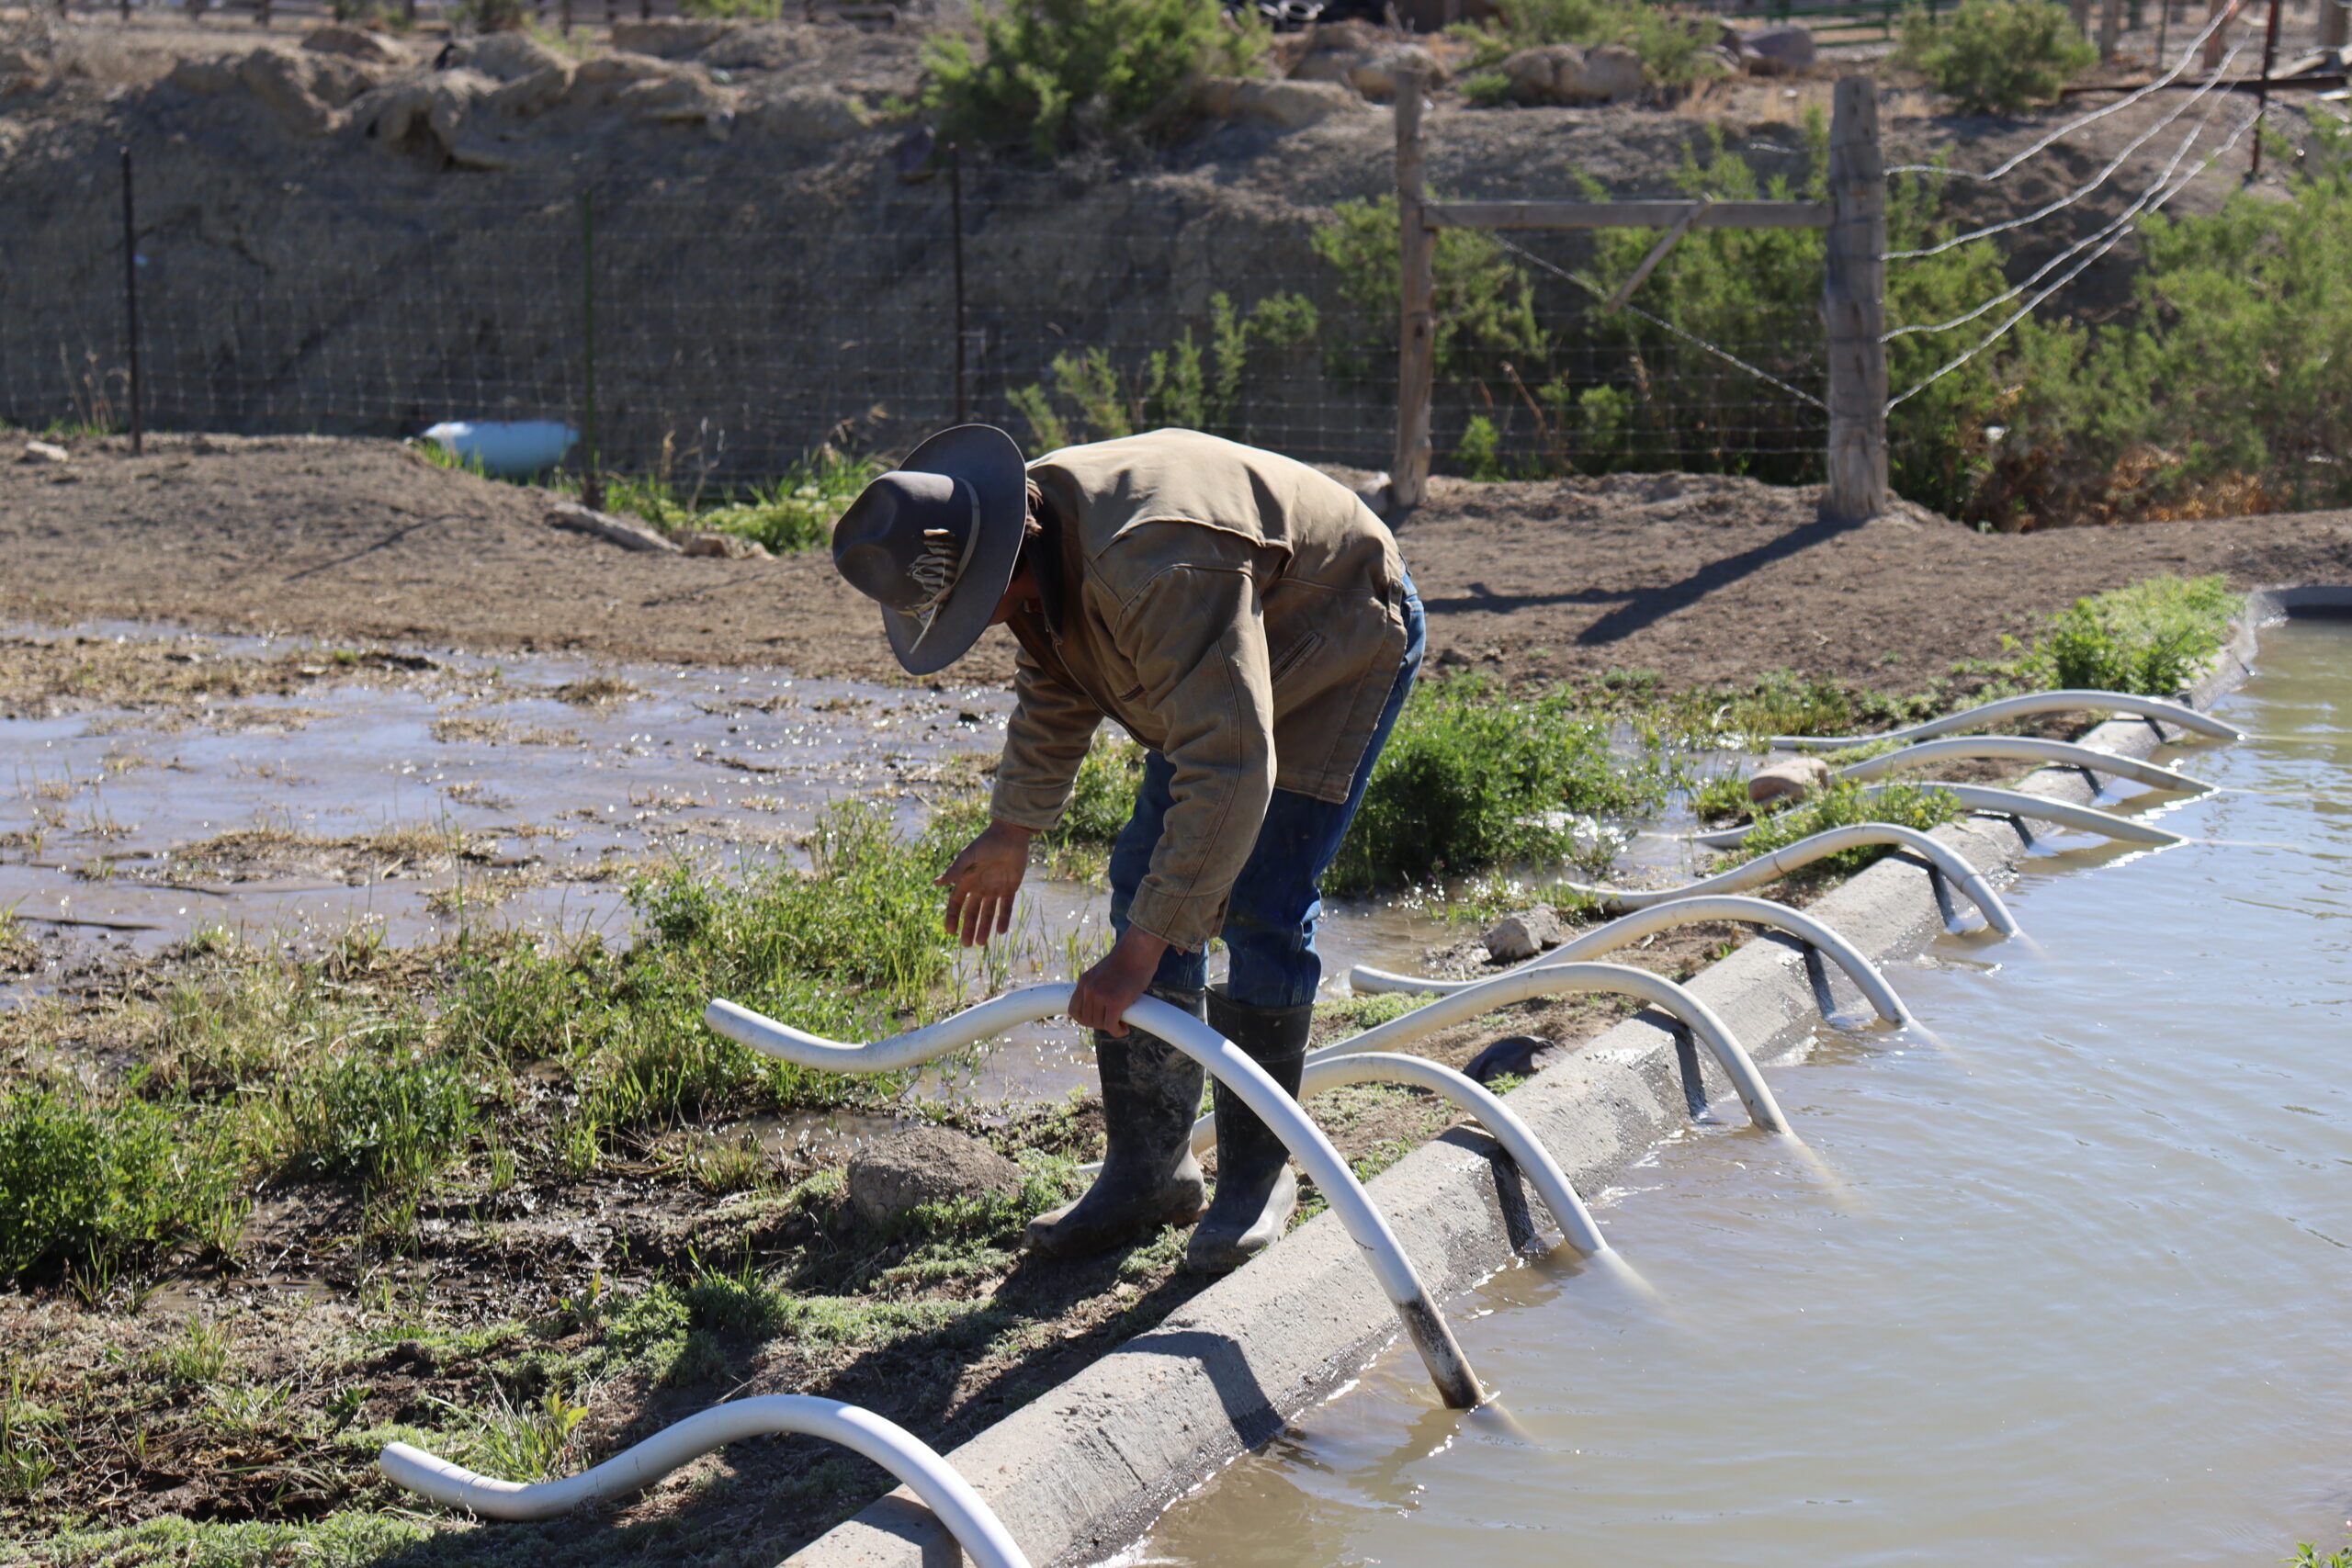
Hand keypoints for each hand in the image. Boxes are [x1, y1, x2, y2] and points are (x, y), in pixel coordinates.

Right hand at [936, 822, 1033, 947]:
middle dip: (968, 928)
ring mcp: (995, 889)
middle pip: (971, 913)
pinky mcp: (1010, 888)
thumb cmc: (987, 843)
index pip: (956, 904)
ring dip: (984, 928)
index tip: (950, 932)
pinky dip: (1003, 919)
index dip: (952, 917)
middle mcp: (979, 887)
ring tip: (981, 943)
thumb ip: (955, 870)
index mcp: (966, 880)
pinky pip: (1005, 907)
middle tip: (967, 945)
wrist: (1011, 835)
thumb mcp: (969, 856)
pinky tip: (1000, 932)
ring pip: (988, 914)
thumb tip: (936, 884)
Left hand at [1070, 926, 1172, 1035]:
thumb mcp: (1105, 973)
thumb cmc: (1129, 960)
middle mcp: (1089, 989)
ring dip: (1111, 1027)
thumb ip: (1099, 986)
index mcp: (1084, 981)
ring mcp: (1100, 995)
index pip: (1074, 1010)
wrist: (1139, 950)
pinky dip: (1118, 1031)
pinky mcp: (1115, 1001)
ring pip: (1100, 1024)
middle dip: (1100, 1024)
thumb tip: (1103, 1004)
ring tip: (1122, 1022)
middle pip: (1087, 1020)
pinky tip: (1125, 1029)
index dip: (1085, 1019)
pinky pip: (1111, 1026)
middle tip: (1114, 1021)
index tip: (1098, 1019)